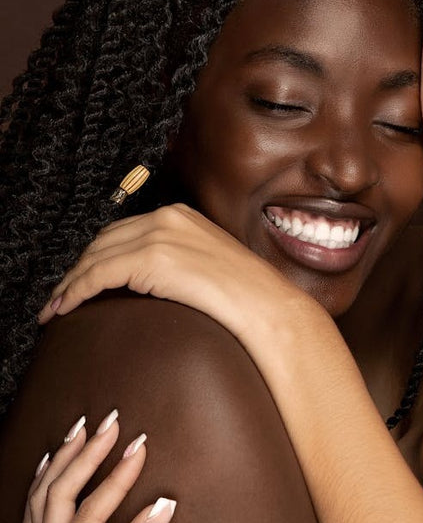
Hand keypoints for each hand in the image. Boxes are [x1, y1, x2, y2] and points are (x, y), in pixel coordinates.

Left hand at [25, 411, 173, 522]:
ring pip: (40, 498)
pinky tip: (50, 465)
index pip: (92, 511)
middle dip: (88, 454)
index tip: (140, 446)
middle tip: (111, 423)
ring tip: (80, 431)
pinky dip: (41, 484)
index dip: (119, 476)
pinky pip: (31, 513)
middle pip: (60, 494)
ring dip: (62, 460)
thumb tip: (161, 509)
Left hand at [38, 203, 317, 338]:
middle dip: (79, 268)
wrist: (266, 306)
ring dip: (70, 283)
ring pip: (94, 257)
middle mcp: (166, 217)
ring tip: (57, 307)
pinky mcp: (150, 259)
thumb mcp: (210, 263)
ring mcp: (158, 236)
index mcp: (181, 214)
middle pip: (103, 241)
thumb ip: (180, 259)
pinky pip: (97, 275)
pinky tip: (65, 308)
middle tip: (62, 296)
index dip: (97, 256)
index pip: (123, 231)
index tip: (83, 278)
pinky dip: (75, 291)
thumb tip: (152, 279)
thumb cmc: (248, 295)